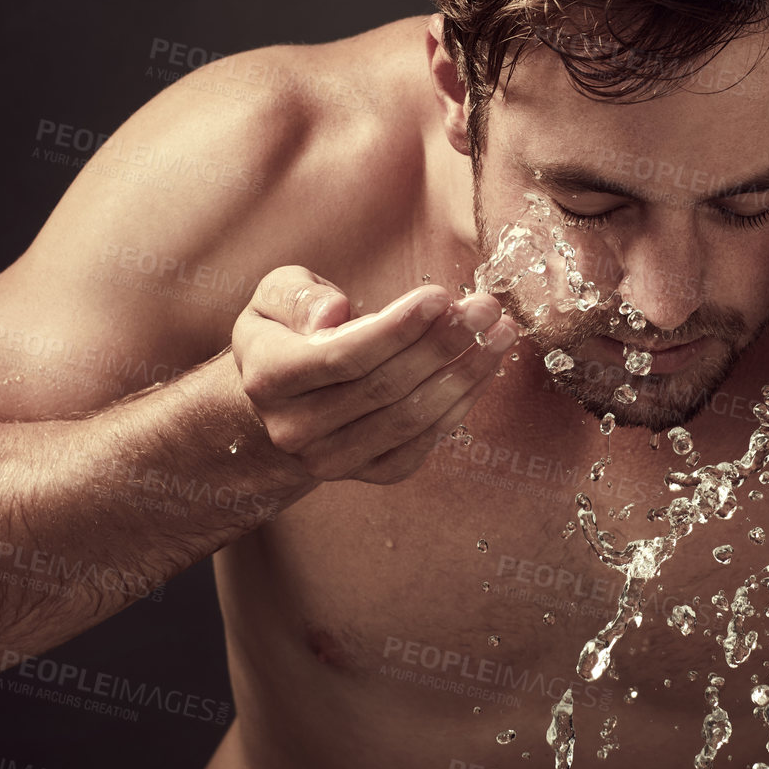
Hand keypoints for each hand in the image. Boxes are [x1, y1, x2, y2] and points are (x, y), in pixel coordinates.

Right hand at [232, 266, 518, 483]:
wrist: (283, 403)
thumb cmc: (288, 335)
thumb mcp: (273, 299)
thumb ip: (297, 295)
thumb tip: (334, 312)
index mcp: (269, 378)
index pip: (341, 357)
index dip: (396, 329)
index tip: (440, 297)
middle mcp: (296, 429)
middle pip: (384, 388)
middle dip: (442, 344)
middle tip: (484, 308)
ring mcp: (333, 459)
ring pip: (411, 418)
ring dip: (464, 374)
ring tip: (499, 333)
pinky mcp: (372, 472)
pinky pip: (425, 442)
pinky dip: (462, 404)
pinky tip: (485, 367)